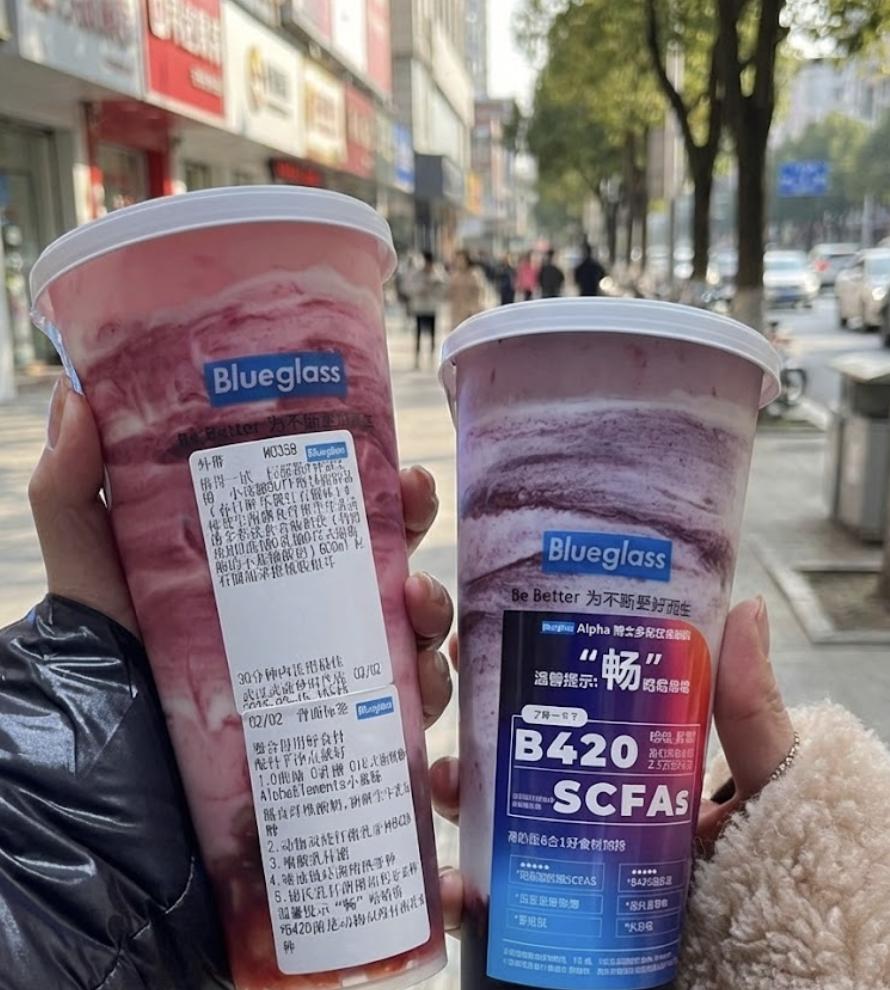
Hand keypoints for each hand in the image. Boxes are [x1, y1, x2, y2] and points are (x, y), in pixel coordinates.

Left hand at [28, 375, 457, 905]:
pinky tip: (425, 704)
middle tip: (417, 541)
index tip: (408, 476)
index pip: (352, 529)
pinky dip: (431, 717)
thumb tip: (75, 392)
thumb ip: (74, 489)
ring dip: (437, 631)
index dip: (393, 500)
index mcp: (279, 582)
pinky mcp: (339, 750)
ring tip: (418, 613)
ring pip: (414, 651)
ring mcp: (331, 692)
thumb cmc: (102, 667)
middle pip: (397, 583)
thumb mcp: (93, 570)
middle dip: (428, 555)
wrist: (103, 791)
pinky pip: (405, 732)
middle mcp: (315, 632)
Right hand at [429, 597, 794, 933]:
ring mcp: (557, 861)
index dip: (506, 672)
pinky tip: (455, 882)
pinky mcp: (544, 917)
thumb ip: (751, 709)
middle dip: (461, 725)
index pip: (553, 708)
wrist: (769, 971)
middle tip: (443, 698)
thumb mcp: (765, 780)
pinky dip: (458, 893)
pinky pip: (488, 906)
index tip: (472, 639)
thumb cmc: (776, 874)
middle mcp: (579, 808)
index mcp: (621, 764)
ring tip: (443, 782)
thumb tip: (749, 607)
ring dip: (448, 797)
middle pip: (502, 758)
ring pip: (483, 821)